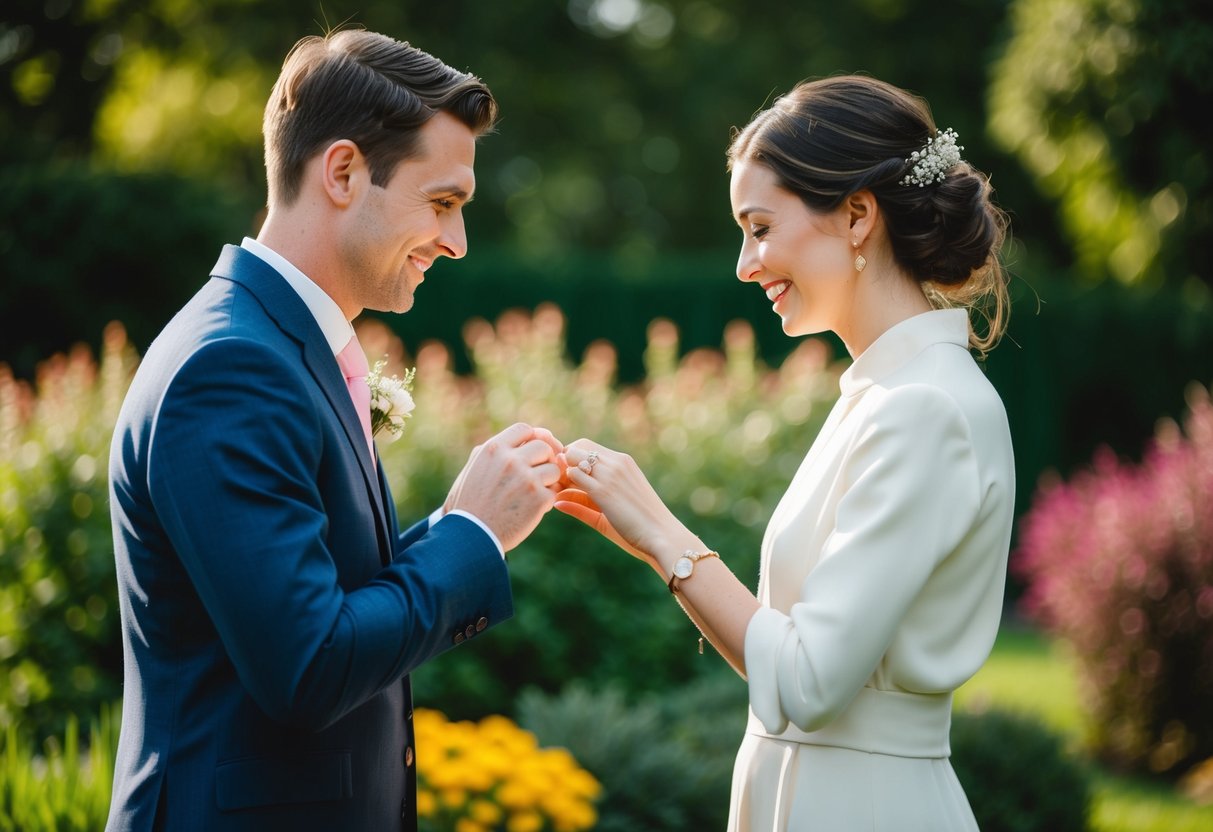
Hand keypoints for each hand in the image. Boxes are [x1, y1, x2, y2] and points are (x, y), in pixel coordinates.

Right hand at [445, 423, 563, 551]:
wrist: (470, 536)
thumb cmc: (470, 503)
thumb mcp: (473, 468)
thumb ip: (497, 451)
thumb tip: (528, 436)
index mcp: (494, 449)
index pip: (525, 430)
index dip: (533, 439)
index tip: (533, 452)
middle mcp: (510, 460)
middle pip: (544, 447)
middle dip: (544, 460)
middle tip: (538, 474)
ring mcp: (526, 479)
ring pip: (554, 468)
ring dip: (548, 480)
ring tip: (534, 493)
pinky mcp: (538, 499)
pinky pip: (555, 491)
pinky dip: (547, 500)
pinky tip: (534, 508)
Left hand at [556, 439, 702, 570]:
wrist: (662, 536)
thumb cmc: (640, 526)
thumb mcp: (611, 509)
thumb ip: (583, 503)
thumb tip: (557, 501)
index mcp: (623, 461)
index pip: (586, 446)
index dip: (571, 460)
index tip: (566, 480)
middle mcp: (617, 462)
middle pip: (577, 447)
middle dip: (564, 462)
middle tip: (560, 485)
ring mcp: (610, 474)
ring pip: (572, 457)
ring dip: (561, 473)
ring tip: (560, 492)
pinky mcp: (604, 491)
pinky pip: (574, 475)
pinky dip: (563, 484)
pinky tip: (561, 498)